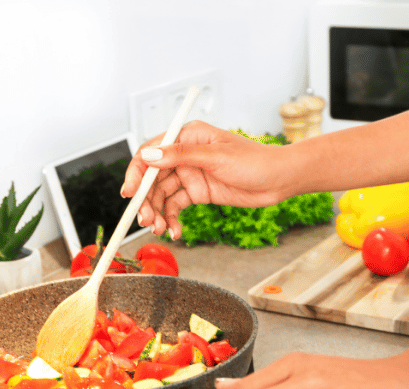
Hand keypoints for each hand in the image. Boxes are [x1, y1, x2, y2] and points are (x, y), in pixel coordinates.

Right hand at [121, 121, 290, 238]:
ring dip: (158, 213)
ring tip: (160, 229)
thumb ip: (182, 156)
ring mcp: (191, 174)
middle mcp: (185, 154)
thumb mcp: (217, 157)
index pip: (151, 153)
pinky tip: (175, 231)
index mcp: (187, 137)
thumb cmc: (255, 161)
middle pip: (153, 178)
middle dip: (146, 200)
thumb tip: (150, 156)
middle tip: (145, 220)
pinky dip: (172, 219)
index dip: (136, 173)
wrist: (279, 181)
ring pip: (163, 195)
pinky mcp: (198, 192)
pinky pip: (177, 206)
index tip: (129, 192)